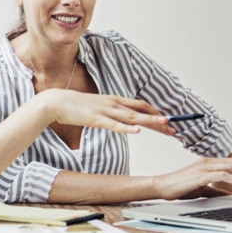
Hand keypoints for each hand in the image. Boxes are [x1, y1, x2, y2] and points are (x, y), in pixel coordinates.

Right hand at [42, 90, 173, 135]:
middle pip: (141, 111)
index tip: (169, 121)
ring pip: (132, 117)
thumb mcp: (98, 107)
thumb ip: (110, 112)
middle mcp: (114, 104)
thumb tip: (121, 119)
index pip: (141, 106)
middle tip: (175, 128)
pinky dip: (126, 129)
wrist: (56, 102)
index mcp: (115, 100)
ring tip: (165, 125)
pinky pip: (113, 125)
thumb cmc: (76, 106)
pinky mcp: (95, 119)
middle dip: (159, 120)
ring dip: (150, 122)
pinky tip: (137, 132)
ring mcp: (105, 111)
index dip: (156, 113)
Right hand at [151, 155, 231, 200]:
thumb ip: (216, 189)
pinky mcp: (201, 175)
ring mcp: (204, 167)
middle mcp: (207, 162)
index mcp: (208, 163)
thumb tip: (230, 193)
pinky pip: (223, 175)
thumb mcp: (202, 188)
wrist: (161, 186)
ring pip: (231, 167)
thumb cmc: (178, 187)